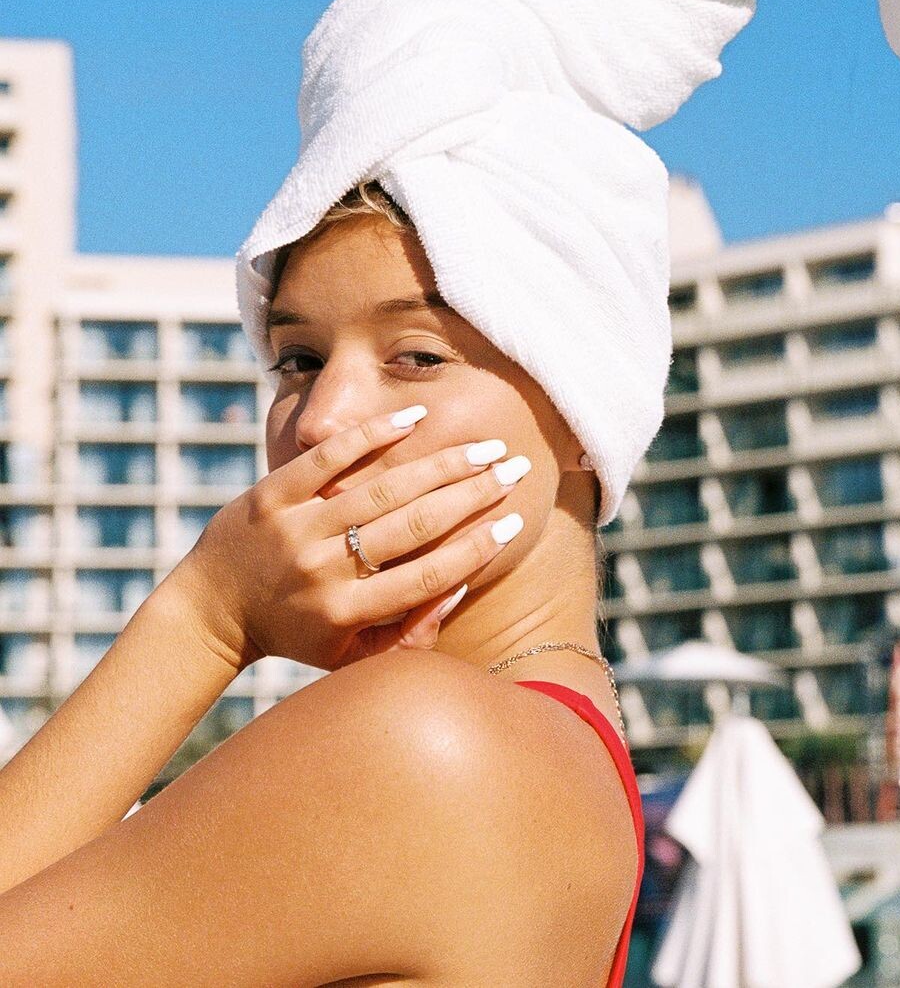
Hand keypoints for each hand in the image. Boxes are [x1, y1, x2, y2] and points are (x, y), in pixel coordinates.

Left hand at [162, 413, 525, 673]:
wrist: (210, 610)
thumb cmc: (295, 634)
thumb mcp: (350, 656)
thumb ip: (407, 635)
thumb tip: (460, 586)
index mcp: (345, 613)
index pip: (427, 576)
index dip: (476, 548)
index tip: (513, 521)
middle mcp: (322, 569)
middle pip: (412, 526)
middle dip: (472, 495)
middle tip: (514, 470)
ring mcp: (295, 527)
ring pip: (380, 489)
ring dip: (439, 464)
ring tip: (484, 448)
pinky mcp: (271, 494)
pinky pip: (329, 459)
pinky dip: (372, 435)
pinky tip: (416, 418)